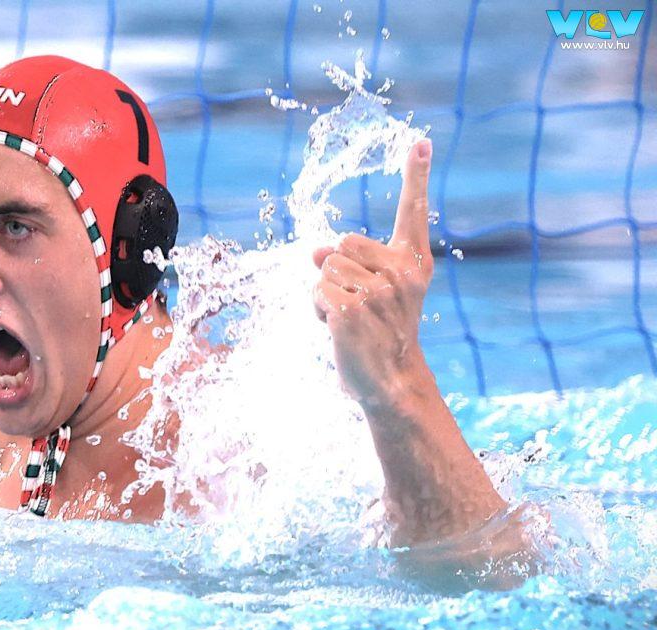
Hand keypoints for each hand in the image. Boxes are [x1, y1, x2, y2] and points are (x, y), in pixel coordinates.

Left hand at [313, 139, 433, 406]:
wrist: (390, 381)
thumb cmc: (378, 333)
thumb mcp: (371, 292)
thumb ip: (350, 263)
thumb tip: (315, 251)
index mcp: (412, 262)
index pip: (415, 211)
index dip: (417, 175)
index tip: (421, 140)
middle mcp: (401, 272)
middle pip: (341, 244)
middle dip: (336, 272)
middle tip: (356, 304)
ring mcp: (379, 292)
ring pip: (324, 269)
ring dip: (325, 294)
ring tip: (349, 318)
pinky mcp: (353, 310)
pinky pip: (316, 292)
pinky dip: (317, 310)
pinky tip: (339, 329)